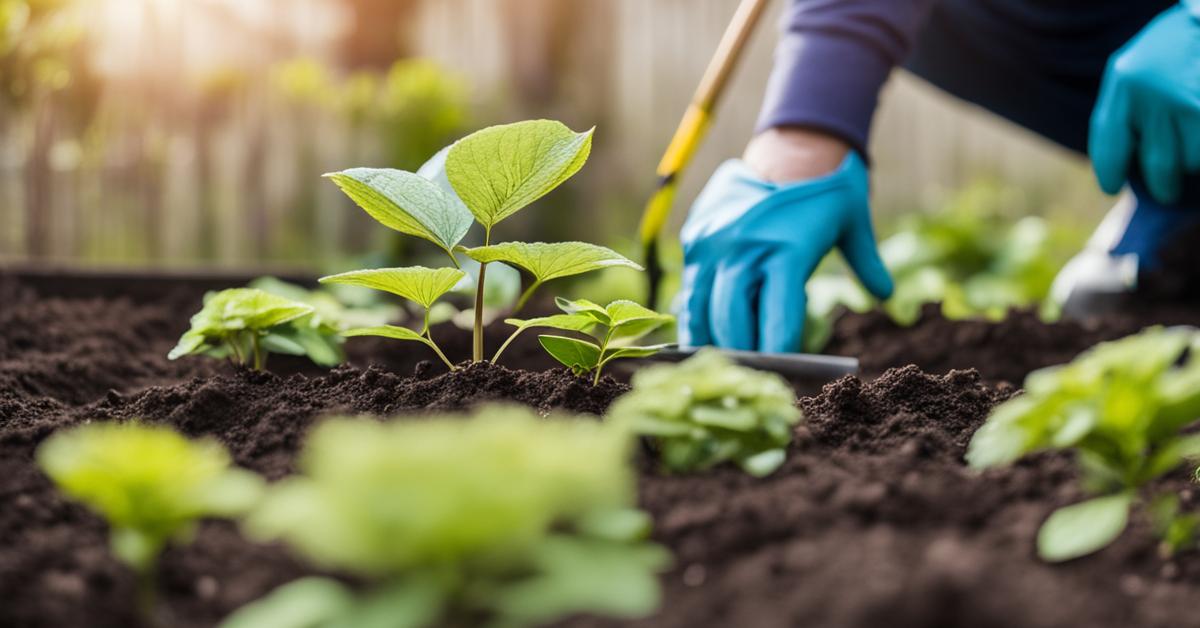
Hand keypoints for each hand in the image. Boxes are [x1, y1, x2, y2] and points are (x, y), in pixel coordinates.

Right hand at [676, 131, 892, 352]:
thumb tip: (886, 295)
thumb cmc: (827, 192)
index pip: (777, 315)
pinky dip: (695, 318)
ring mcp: (715, 243)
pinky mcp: (697, 239)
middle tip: (752, 377)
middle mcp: (745, 247)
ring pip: (703, 308)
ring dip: (713, 340)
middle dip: (742, 353)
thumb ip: (868, 261)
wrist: (790, 146)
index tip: (783, 373)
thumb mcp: (853, 221)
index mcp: (786, 248)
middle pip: (733, 319)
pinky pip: (690, 290)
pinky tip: (704, 339)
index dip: (778, 351)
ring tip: (724, 365)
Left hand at [1090, 4, 1199, 204]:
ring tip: (1190, 134)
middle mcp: (1156, 96)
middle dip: (1162, 184)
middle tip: (1165, 192)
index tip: (1111, 187)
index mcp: (1125, 83)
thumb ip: (1122, 109)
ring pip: (1192, 160)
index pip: (1110, 144)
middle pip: (1157, 164)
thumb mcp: (1131, 69)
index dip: (1109, 171)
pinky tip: (1194, 127)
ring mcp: (1190, 103)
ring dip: (1193, 157)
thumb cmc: (1169, 46)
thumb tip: (1118, 164)